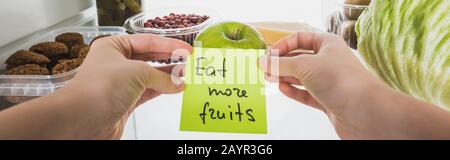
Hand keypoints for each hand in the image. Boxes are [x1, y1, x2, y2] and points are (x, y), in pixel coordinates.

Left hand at [0, 34, 191, 138]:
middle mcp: (116, 63)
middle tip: (190, 62)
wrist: (83, 119)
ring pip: (150, 77)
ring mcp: (121, 84)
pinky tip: (177, 88)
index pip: (147, 41)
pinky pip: (148, 92)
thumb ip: (162, 75)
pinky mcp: (125, 102)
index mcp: (113, 47)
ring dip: (169, 77)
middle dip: (170, 60)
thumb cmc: (101, 87)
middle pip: (149, 58)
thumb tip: (179, 81)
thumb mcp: (138, 72)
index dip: (169, 45)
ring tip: (187, 76)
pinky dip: (163, 90)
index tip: (187, 50)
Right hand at [259, 32, 449, 138]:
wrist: (366, 112)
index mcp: (328, 44)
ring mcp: (328, 82)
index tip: (269, 54)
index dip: (283, 45)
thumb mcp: (305, 66)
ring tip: (269, 79)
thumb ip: (281, 64)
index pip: (300, 38)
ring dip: (285, 77)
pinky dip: (293, 91)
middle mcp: (329, 61)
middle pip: (299, 58)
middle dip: (281, 62)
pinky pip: (306, 93)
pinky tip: (283, 89)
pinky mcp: (327, 100)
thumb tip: (263, 61)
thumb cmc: (342, 81)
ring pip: (301, 77)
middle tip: (265, 68)